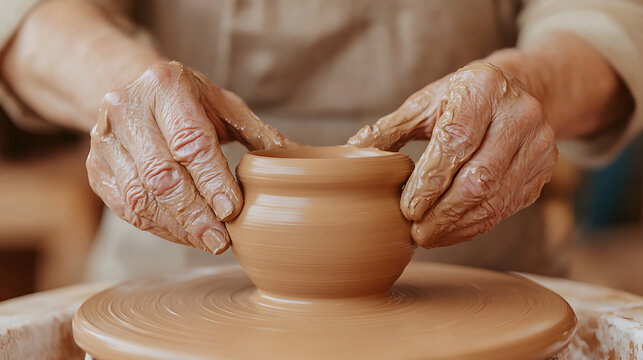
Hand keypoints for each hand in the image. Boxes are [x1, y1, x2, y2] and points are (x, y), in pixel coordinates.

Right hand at [87, 61, 291, 253]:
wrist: (135, 91)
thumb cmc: (190, 102)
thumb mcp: (226, 107)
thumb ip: (260, 136)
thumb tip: (304, 163)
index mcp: (165, 85)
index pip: (190, 142)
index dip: (212, 181)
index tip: (233, 211)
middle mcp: (126, 108)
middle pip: (161, 175)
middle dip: (195, 215)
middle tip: (221, 242)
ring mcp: (104, 140)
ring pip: (140, 197)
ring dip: (177, 227)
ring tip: (207, 242)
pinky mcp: (95, 168)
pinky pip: (125, 209)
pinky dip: (158, 228)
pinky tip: (184, 235)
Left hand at [348, 63, 557, 248]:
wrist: (520, 91)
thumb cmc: (460, 99)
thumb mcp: (424, 104)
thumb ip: (389, 130)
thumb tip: (351, 154)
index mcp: (482, 87)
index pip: (456, 141)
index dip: (430, 181)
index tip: (407, 209)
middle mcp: (519, 112)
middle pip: (479, 176)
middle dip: (443, 212)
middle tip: (415, 233)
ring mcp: (539, 142)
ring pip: (496, 197)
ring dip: (459, 225)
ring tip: (429, 238)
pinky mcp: (544, 169)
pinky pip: (508, 206)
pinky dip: (477, 225)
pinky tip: (453, 232)